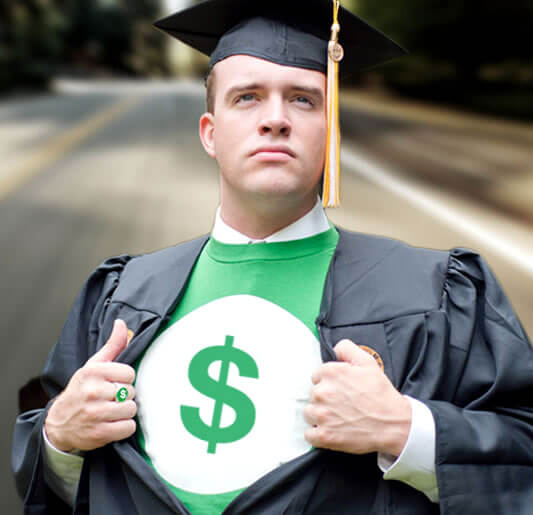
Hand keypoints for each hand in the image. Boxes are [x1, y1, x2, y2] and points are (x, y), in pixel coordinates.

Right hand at [45, 319, 136, 451]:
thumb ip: (112, 345)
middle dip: (124, 396)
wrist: (59, 424)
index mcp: (92, 372)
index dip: (124, 379)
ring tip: (111, 411)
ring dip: (124, 412)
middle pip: (131, 391)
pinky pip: (128, 427)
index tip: (114, 383)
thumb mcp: (93, 365)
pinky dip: (123, 428)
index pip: (129, 373)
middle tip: (109, 399)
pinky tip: (112, 423)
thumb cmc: (81, 391)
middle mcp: (93, 391)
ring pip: (131, 409)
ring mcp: (95, 413)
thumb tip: (122, 323)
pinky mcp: (99, 433)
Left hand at [304, 339, 410, 455]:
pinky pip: (309, 435)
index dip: (328, 383)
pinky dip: (318, 434)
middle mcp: (322, 392)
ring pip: (309, 413)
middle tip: (342, 404)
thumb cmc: (381, 395)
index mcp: (330, 373)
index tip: (339, 390)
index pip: (316, 376)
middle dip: (325, 399)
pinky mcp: (324, 435)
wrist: (393, 424)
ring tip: (337, 417)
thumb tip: (335, 349)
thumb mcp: (367, 362)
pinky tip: (331, 431)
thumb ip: (346, 349)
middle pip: (313, 395)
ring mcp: (322, 415)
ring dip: (320, 416)